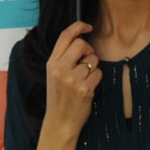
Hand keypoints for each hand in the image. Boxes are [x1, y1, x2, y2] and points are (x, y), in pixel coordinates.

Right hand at [42, 21, 101, 136]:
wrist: (59, 122)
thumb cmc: (59, 97)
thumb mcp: (53, 75)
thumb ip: (63, 57)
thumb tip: (81, 41)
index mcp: (51, 63)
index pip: (65, 36)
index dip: (78, 26)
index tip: (87, 27)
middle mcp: (60, 69)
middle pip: (82, 44)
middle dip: (89, 50)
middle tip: (86, 61)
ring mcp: (72, 79)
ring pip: (93, 60)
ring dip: (93, 68)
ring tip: (84, 80)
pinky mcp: (84, 89)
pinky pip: (98, 73)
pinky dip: (97, 79)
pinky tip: (88, 88)